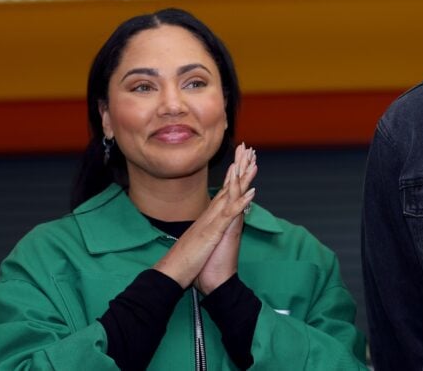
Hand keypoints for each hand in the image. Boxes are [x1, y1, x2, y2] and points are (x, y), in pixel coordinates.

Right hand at [153, 143, 256, 290]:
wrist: (169, 273)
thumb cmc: (182, 261)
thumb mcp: (195, 243)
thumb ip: (201, 232)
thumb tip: (205, 228)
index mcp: (206, 219)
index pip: (223, 193)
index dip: (232, 177)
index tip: (240, 160)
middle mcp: (208, 216)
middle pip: (227, 187)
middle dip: (238, 167)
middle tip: (247, 148)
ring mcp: (210, 222)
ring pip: (229, 195)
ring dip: (242, 178)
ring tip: (252, 161)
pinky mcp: (212, 233)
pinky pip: (228, 215)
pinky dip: (240, 202)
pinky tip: (251, 192)